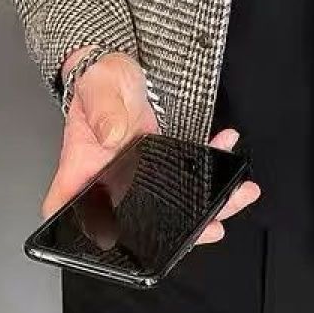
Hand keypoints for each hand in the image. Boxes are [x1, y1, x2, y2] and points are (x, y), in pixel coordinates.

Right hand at [41, 49, 260, 244]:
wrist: (119, 66)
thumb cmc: (99, 78)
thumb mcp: (97, 86)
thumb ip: (102, 111)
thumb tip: (112, 135)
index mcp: (82, 171)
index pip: (76, 216)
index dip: (96, 238)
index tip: (128, 245)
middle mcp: (110, 182)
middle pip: (138, 222)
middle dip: (180, 231)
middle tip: (211, 227)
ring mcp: (138, 177)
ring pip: (172, 205)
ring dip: (209, 204)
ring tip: (237, 194)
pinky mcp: (161, 164)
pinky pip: (189, 175)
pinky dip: (213, 167)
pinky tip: (226, 148)